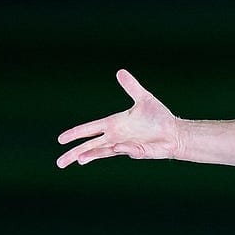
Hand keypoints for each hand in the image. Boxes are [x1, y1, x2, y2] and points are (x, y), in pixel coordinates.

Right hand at [56, 69, 179, 167]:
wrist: (175, 132)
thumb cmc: (159, 118)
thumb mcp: (144, 99)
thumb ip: (131, 87)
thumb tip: (120, 71)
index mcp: (114, 124)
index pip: (89, 129)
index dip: (75, 133)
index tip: (60, 139)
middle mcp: (116, 137)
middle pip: (90, 146)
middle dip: (75, 153)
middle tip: (59, 163)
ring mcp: (125, 146)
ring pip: (103, 153)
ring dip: (91, 155)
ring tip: (78, 160)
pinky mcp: (136, 151)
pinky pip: (127, 150)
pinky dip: (122, 148)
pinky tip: (117, 147)